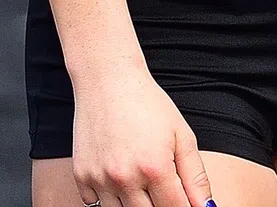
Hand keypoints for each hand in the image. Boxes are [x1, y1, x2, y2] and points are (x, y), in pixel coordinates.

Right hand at [69, 65, 213, 206]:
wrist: (108, 82)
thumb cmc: (149, 105)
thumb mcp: (182, 136)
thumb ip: (195, 176)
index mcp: (155, 167)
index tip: (187, 204)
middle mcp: (125, 178)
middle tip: (164, 191)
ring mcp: (99, 179)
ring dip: (135, 205)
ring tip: (142, 183)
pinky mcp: (81, 176)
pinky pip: (95, 204)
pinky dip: (110, 199)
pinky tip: (120, 180)